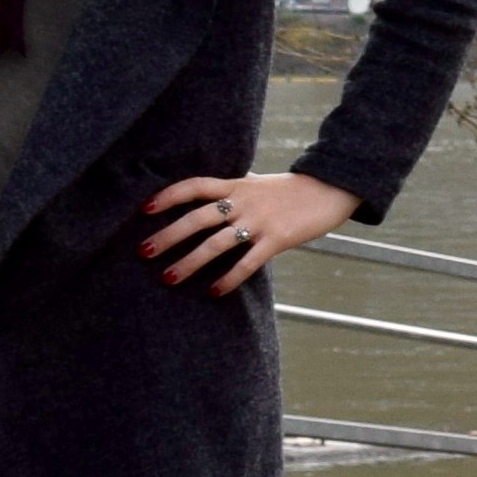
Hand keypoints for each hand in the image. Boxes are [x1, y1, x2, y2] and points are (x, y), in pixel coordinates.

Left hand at [139, 167, 353, 297]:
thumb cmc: (293, 190)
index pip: (195, 186)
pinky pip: (248, 262)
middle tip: (144, 252)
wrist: (332, 188)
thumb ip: (233, 192)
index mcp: (237, 185)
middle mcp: (244, 202)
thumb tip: (206, 202)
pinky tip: (214, 291)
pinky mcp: (278, 239)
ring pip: (216, 243)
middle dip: (168, 235)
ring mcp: (260, 221)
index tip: (144, 210)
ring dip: (189, 262)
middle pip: (198, 218)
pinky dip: (229, 278)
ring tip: (169, 278)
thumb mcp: (258, 185)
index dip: (168, 196)